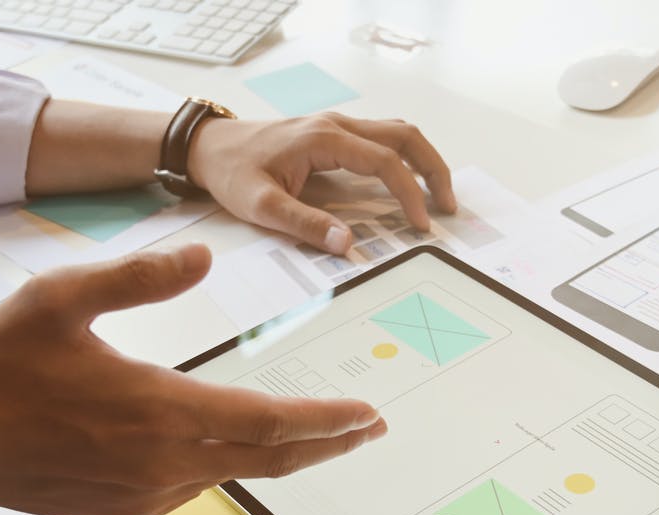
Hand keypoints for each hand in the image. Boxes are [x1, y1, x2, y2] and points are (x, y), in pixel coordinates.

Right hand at [0, 243, 387, 514]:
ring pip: (226, 475)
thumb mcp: (62, 296)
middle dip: (323, 444)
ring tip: (305, 436)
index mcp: (159, 410)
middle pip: (265, 459)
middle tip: (366, 431)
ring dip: (270, 456)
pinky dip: (217, 468)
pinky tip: (221, 450)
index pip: (267, 421)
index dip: (324, 421)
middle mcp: (161, 463)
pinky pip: (187, 489)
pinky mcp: (120, 513)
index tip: (367, 416)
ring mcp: (141, 496)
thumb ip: (140, 277)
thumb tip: (202, 258)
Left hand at [188, 113, 457, 253]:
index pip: (385, 162)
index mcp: (324, 138)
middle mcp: (338, 125)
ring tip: (437, 197)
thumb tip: (346, 245)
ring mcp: (338, 126)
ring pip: (398, 133)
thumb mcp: (261, 205)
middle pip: (405, 136)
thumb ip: (304, 225)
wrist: (210, 146)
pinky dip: (405, 159)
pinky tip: (408, 185)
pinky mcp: (335, 135)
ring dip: (423, 161)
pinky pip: (383, 139)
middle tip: (448, 207)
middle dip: (434, 170)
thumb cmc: (233, 171)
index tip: (421, 225)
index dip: (410, 194)